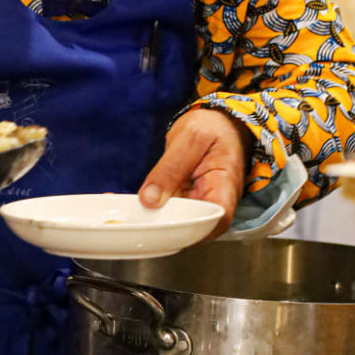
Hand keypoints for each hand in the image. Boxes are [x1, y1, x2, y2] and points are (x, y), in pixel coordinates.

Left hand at [138, 108, 254, 236]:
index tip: (166, 230)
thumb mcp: (191, 138)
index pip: (218, 219)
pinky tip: (129, 206)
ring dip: (155, 221)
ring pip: (178, 221)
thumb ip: (170, 168)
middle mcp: (215, 201)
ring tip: (128, 217)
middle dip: (165, 230)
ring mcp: (199, 202)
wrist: (216, 123)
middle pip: (195, 226)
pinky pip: (169, 210)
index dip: (195, 231)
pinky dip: (151, 210)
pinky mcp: (185, 199)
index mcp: (226, 185)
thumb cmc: (211, 127)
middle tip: (137, 224)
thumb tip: (150, 200)